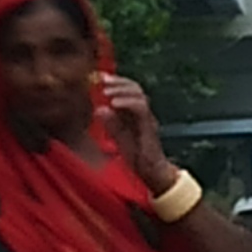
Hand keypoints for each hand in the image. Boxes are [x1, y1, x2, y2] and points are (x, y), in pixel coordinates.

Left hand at [99, 73, 169, 191]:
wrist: (152, 173)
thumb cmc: (137, 157)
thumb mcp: (119, 138)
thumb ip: (111, 124)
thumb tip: (99, 109)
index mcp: (136, 114)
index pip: (129, 90)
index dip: (116, 82)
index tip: (101, 78)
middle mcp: (144, 113)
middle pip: (135, 88)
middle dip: (119, 81)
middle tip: (103, 80)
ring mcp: (148, 118)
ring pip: (139, 95)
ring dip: (121, 90)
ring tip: (106, 91)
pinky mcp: (150, 126)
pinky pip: (141, 108)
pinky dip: (127, 103)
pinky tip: (114, 104)